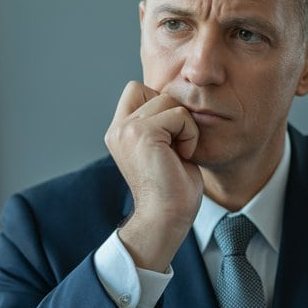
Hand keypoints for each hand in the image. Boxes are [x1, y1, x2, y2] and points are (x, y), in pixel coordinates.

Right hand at [103, 81, 203, 271]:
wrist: (167, 218)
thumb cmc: (173, 190)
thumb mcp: (162, 147)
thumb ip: (160, 122)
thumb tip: (174, 95)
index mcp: (119, 132)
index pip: (137, 89)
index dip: (161, 106)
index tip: (169, 140)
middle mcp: (117, 129)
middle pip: (156, 92)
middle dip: (175, 116)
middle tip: (175, 148)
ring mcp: (127, 130)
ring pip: (169, 100)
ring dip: (184, 126)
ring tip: (178, 153)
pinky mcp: (142, 134)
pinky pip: (180, 115)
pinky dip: (190, 135)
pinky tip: (182, 157)